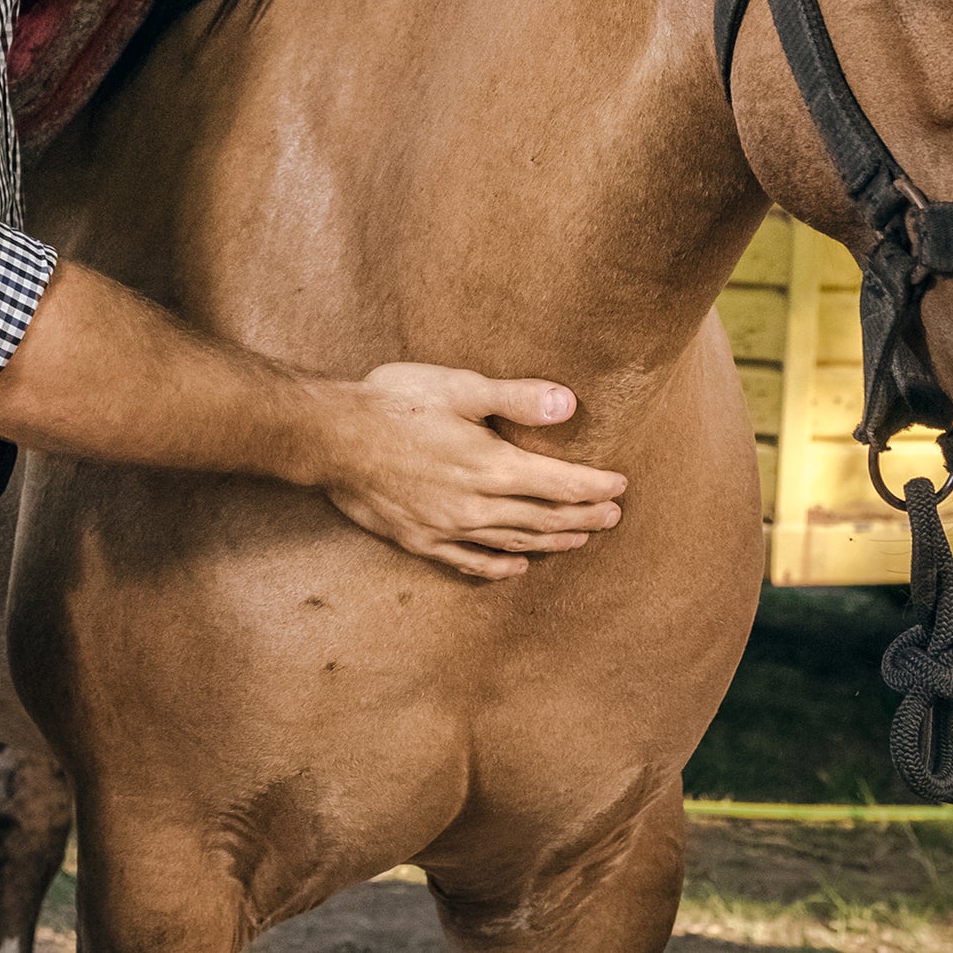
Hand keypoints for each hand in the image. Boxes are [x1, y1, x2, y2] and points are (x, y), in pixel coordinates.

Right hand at [314, 362, 626, 579]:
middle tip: (613, 517)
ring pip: (513, 541)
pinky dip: (499, 566)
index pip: (558, 483)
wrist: (332, 437)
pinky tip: (516, 566)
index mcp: (490, 465)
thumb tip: (569, 404)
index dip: (592, 486)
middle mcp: (475, 505)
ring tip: (580, 539)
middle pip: (542, 517)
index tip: (620, 487)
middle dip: (582, 517)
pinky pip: (470, 561)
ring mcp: (447, 528)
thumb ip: (515, 398)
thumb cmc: (396, 402)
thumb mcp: (459, 387)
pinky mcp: (420, 539)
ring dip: (551, 541)